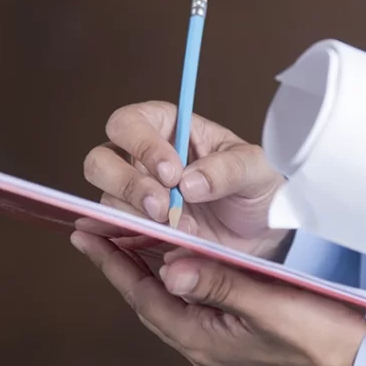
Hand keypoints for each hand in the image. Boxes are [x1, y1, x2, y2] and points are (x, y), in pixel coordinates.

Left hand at [70, 230, 365, 365]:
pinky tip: (187, 274)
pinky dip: (181, 290)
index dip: (112, 263)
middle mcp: (205, 354)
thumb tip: (167, 265)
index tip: (84, 235)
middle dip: (123, 267)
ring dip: (150, 278)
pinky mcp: (239, 355)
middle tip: (99, 233)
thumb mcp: (272, 306)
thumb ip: (219, 284)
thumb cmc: (326, 346)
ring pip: (172, 311)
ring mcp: (221, 357)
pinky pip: (195, 317)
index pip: (144, 296)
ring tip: (133, 246)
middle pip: (151, 304)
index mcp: (205, 342)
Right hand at [81, 101, 290, 259]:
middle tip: (164, 208)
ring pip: (106, 200)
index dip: (141, 144)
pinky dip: (133, 239)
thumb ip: (228, 168)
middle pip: (101, 161)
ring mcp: (136, 198)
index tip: (172, 173)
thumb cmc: (257, 189)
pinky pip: (116, 234)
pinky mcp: (139, 231)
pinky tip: (160, 242)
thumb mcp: (256, 170)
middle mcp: (143, 161)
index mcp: (169, 128)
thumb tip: (189, 181)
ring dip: (138, 217)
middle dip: (129, 185)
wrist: (265, 236)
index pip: (129, 123)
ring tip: (181, 228)